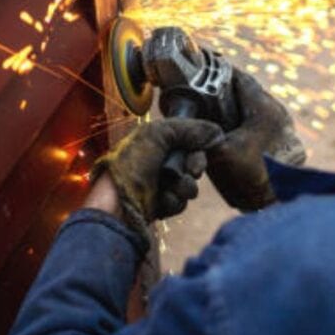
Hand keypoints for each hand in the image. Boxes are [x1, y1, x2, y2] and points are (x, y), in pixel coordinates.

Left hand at [91, 118, 222, 237]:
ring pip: (188, 186)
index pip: (189, 143)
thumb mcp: (158, 135)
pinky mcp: (159, 204)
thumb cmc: (131, 165)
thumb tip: (216, 132)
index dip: (197, 151)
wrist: (117, 204)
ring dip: (183, 188)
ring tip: (169, 190)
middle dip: (193, 169)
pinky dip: (173, 202)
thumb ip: (188, 129)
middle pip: (192, 164)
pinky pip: (179, 203)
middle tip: (188, 173)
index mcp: (155, 141)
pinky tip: (160, 202)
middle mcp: (158, 160)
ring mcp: (158, 184)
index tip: (196, 155)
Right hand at [206, 68, 305, 210]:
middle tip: (202, 94)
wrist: (280, 201)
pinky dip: (242, 123)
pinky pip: (258, 123)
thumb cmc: (254, 176)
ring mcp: (282, 126)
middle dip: (223, 91)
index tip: (201, 70)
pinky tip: (228, 134)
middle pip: (244, 91)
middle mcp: (276, 111)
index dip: (217, 71)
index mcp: (263, 106)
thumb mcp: (220, 154)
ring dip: (233, 108)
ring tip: (212, 113)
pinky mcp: (282, 141)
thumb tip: (184, 130)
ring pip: (251, 108)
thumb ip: (201, 137)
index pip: (237, 77)